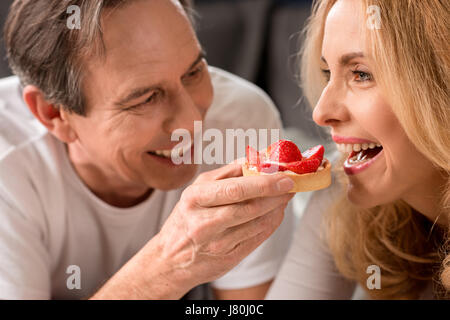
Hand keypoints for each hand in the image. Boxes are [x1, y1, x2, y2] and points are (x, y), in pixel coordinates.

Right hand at [154, 162, 294, 294]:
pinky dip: (271, 223)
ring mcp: (217, 243)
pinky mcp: (228, 258)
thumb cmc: (187, 218)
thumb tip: (260, 157)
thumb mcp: (198, 190)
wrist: (170, 260)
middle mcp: (204, 222)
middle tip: (292, 184)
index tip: (284, 176)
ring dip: (277, 208)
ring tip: (285, 197)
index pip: (235, 189)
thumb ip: (228, 173)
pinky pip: (257, 238)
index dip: (264, 183)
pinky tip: (276, 213)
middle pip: (249, 207)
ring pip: (257, 223)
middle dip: (275, 194)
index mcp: (195, 198)